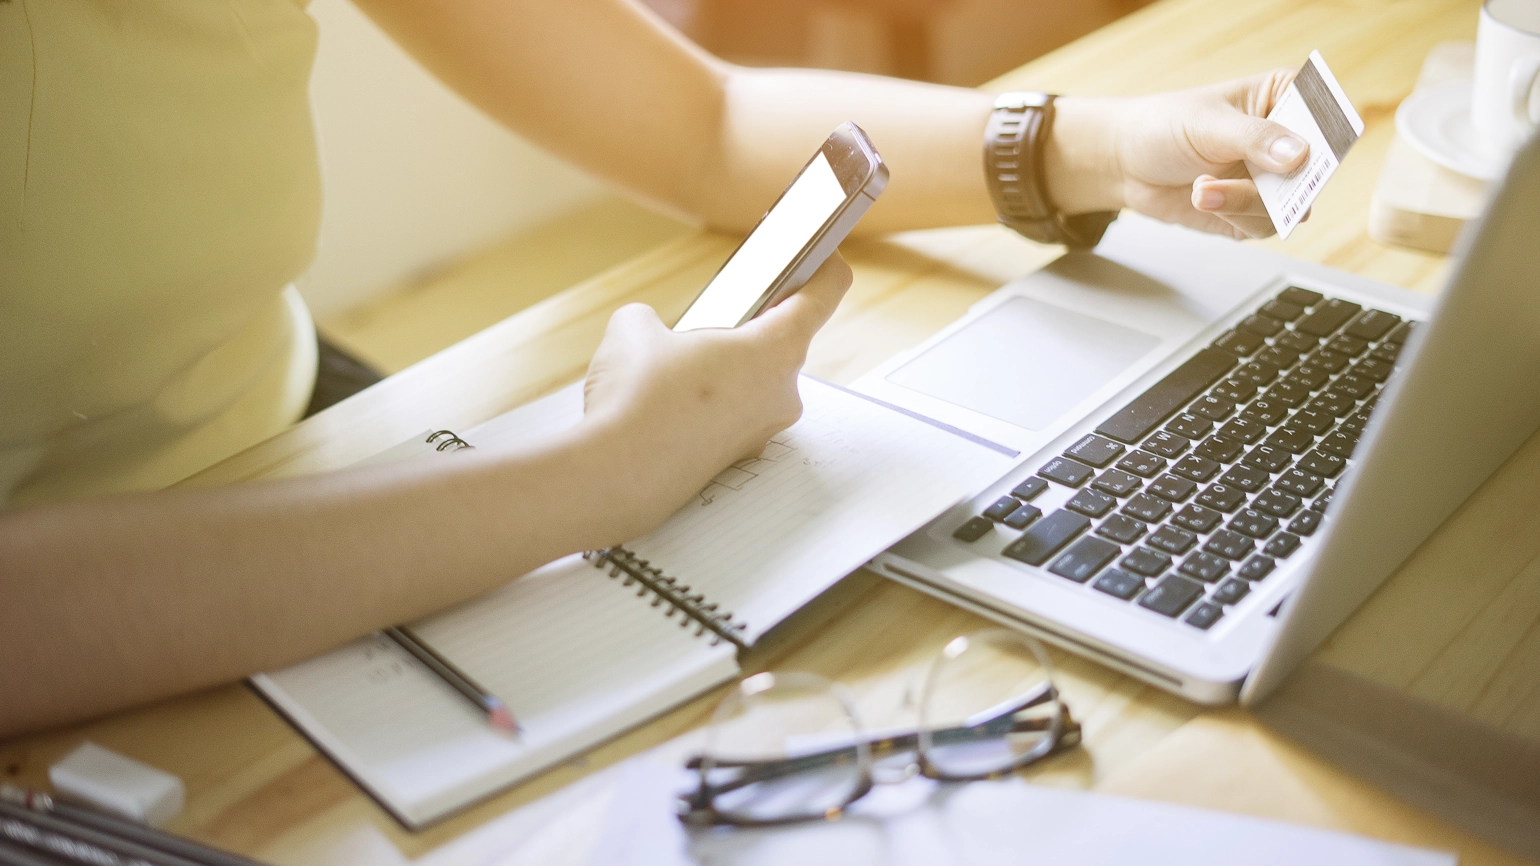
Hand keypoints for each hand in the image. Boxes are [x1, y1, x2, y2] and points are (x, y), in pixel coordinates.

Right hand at [580, 254, 851, 536]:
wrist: (613, 477)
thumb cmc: (636, 399)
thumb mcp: (633, 330)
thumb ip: (651, 319)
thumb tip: (648, 333)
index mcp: (776, 350)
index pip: (825, 293)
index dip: (824, 265)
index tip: (818, 254)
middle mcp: (783, 394)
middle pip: (784, 342)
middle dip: (750, 326)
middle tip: (715, 314)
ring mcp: (762, 431)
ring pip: (756, 383)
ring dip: (727, 369)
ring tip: (674, 365)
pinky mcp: (737, 458)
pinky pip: (734, 416)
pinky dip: (710, 405)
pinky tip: (666, 403)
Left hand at [1051, 70, 1310, 238]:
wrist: (1125, 163)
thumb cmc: (1164, 126)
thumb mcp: (1208, 124)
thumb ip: (1255, 138)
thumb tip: (1300, 156)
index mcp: (1285, 98)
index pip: (1328, 114)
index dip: (1330, 136)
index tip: (1310, 152)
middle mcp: (1287, 141)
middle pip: (1319, 169)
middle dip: (1288, 183)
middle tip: (1263, 182)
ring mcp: (1272, 180)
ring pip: (1295, 206)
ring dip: (1249, 203)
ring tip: (1205, 189)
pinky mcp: (1253, 213)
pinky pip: (1265, 226)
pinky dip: (1235, 216)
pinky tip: (1204, 196)